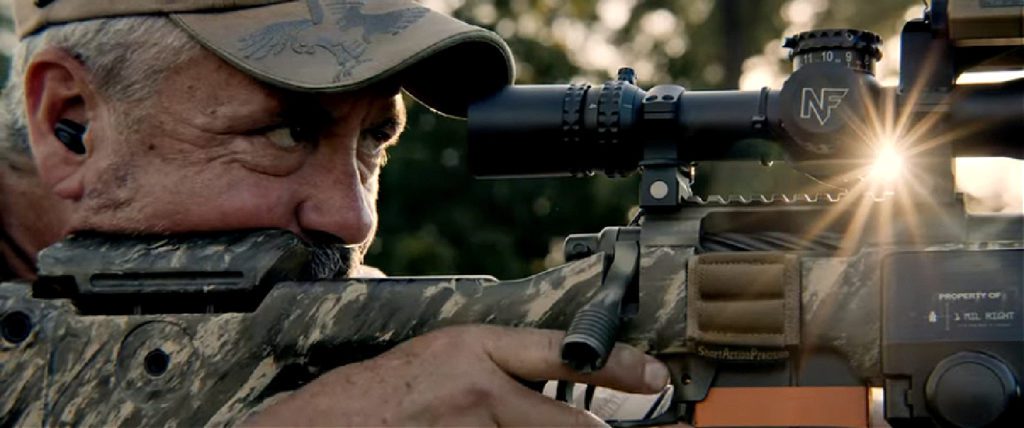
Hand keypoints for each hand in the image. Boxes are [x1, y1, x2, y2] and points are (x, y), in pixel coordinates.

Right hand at [244, 325, 669, 425]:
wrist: (336, 423)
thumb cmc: (387, 389)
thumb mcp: (448, 356)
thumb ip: (502, 364)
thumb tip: (555, 377)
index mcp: (475, 349)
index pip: (563, 351)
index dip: (618, 366)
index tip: (653, 375)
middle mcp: (481, 391)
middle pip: (571, 422)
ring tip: (532, 425)